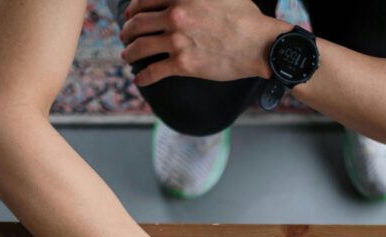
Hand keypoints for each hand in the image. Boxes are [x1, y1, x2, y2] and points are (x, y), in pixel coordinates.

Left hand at [120, 0, 287, 85]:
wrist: (259, 44)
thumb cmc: (245, 17)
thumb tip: (186, 0)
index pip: (144, 1)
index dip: (133, 9)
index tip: (131, 16)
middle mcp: (175, 16)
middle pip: (138, 23)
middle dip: (127, 31)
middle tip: (126, 37)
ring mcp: (177, 41)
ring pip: (140, 47)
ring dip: (130, 52)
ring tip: (128, 56)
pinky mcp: (183, 64)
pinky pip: (154, 71)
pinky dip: (143, 77)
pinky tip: (139, 80)